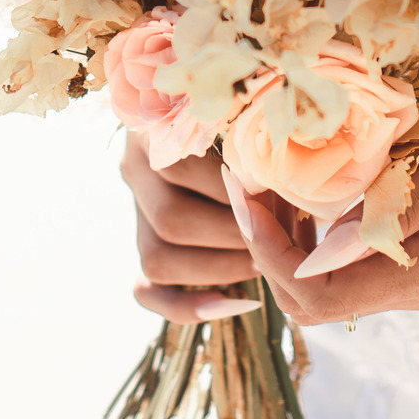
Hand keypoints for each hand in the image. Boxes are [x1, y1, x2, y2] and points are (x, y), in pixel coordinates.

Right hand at [120, 131, 257, 323]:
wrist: (207, 117)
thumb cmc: (239, 113)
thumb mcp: (238, 112)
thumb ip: (247, 140)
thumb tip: (282, 175)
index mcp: (153, 131)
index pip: (181, 171)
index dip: (230, 192)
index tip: (274, 197)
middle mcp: (136, 171)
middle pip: (171, 221)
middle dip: (231, 235)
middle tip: (275, 235)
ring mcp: (136, 212)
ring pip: (158, 260)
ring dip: (218, 268)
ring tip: (263, 261)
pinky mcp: (146, 246)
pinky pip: (148, 290)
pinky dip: (186, 306)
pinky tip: (231, 303)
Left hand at [239, 97, 418, 326]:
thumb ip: (390, 212)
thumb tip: (317, 247)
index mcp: (417, 277)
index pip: (312, 297)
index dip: (264, 252)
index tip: (246, 192)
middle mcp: (409, 288)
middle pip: (307, 295)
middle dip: (264, 242)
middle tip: (247, 175)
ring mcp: (411, 274)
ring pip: (322, 277)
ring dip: (286, 232)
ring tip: (270, 171)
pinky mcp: (414, 251)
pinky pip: (346, 255)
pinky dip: (314, 224)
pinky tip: (310, 177)